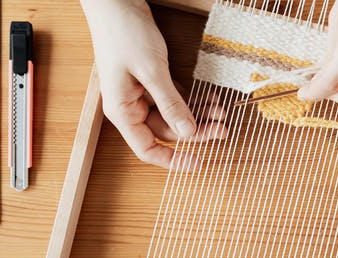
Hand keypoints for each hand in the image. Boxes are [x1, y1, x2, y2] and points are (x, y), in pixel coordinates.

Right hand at [80, 0, 225, 168]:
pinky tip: (210, 98)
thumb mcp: (152, 72)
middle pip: (167, 131)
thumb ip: (171, 104)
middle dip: (196, 131)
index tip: (198, 162)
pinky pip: (174, 99)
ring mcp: (141, 93)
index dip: (172, 160)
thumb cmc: (123, 33)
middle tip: (221, 128)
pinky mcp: (151, 80)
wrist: (116, 3)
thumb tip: (188, 133)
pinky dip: (192, 100)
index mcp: (122, 110)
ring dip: (198, 114)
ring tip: (220, 111)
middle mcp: (130, 105)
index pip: (147, 148)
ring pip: (174, 115)